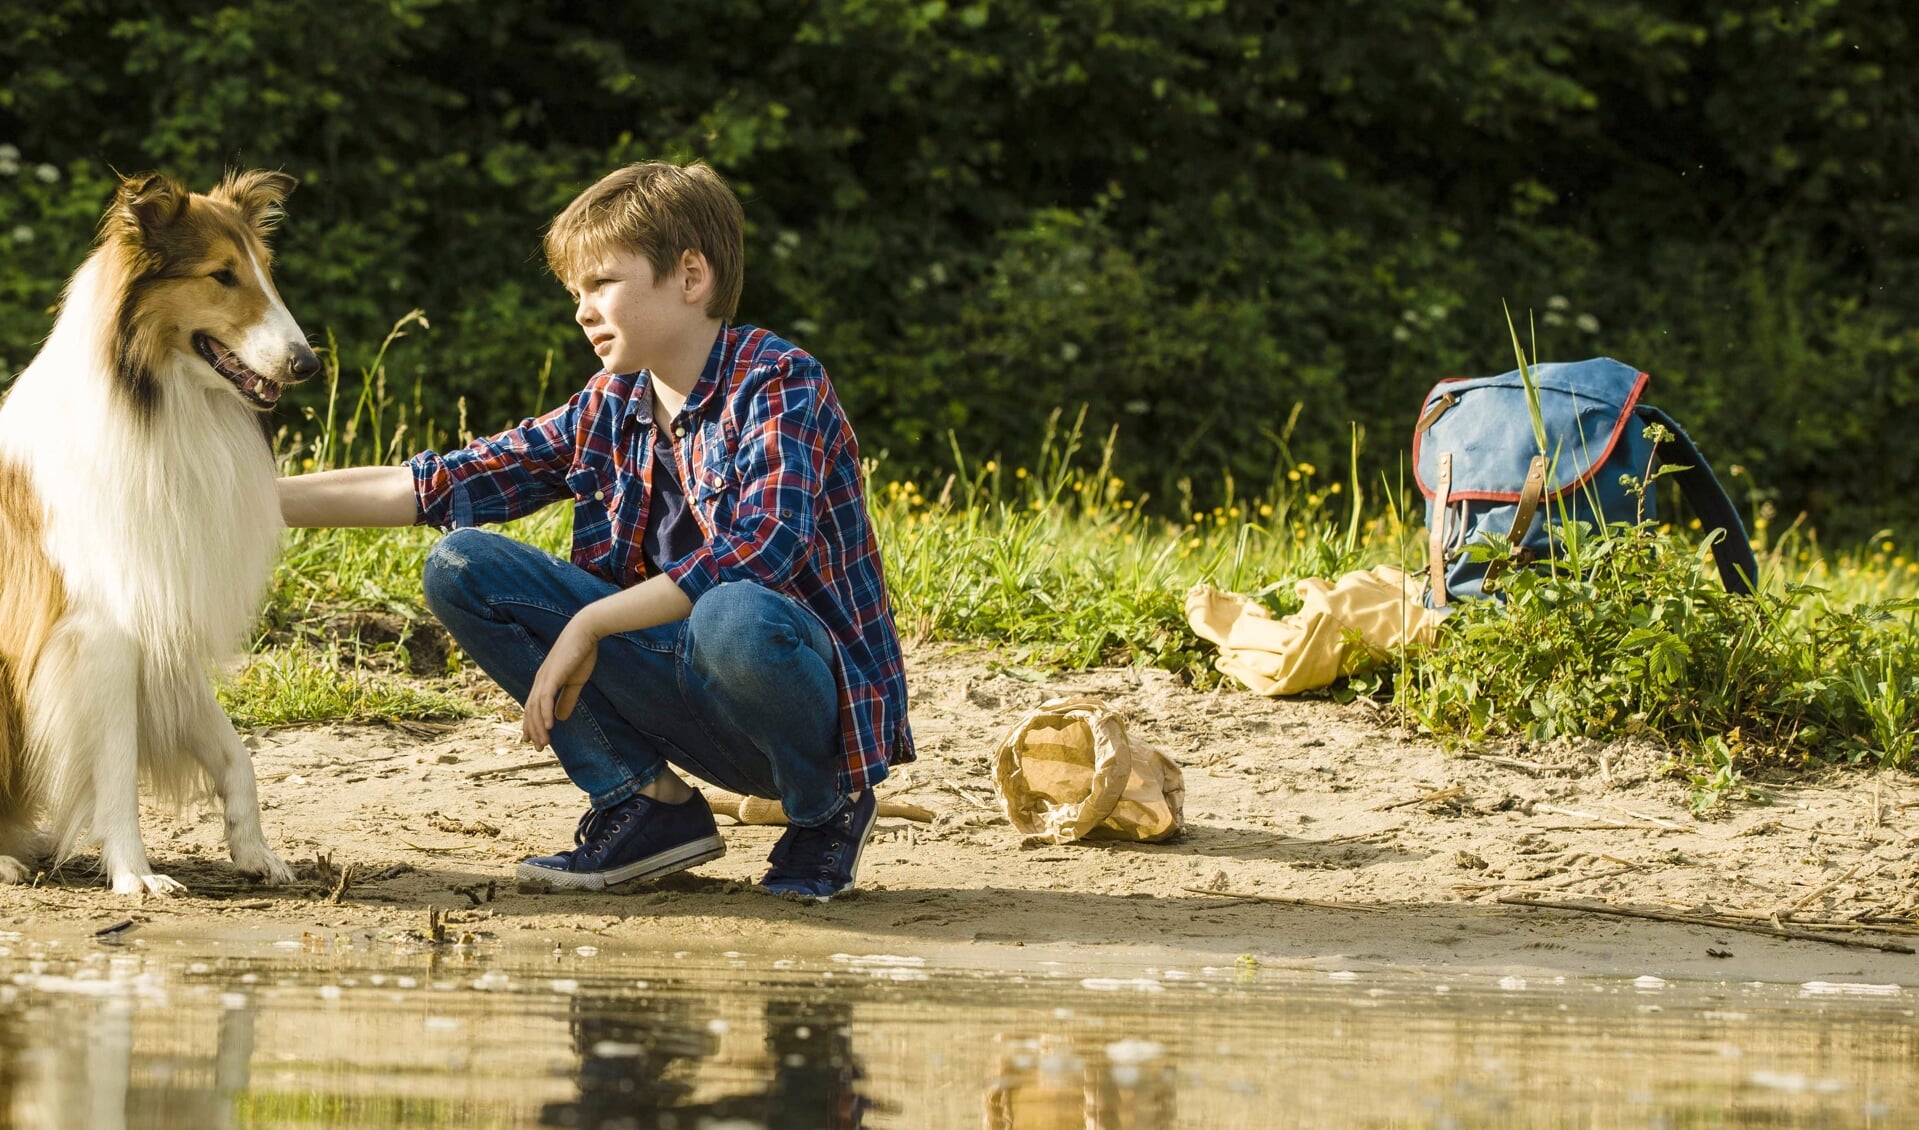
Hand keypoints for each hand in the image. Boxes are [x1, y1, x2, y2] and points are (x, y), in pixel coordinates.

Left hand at [523, 615, 601, 749]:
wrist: (586, 631)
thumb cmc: (582, 653)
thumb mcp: (575, 682)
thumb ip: (567, 699)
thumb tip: (560, 719)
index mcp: (544, 681)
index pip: (533, 707)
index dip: (532, 725)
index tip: (534, 740)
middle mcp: (540, 680)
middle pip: (531, 711)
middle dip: (533, 730)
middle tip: (539, 747)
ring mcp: (544, 678)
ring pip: (536, 708)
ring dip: (539, 727)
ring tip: (544, 743)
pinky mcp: (552, 675)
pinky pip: (545, 699)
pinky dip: (546, 714)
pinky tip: (550, 727)